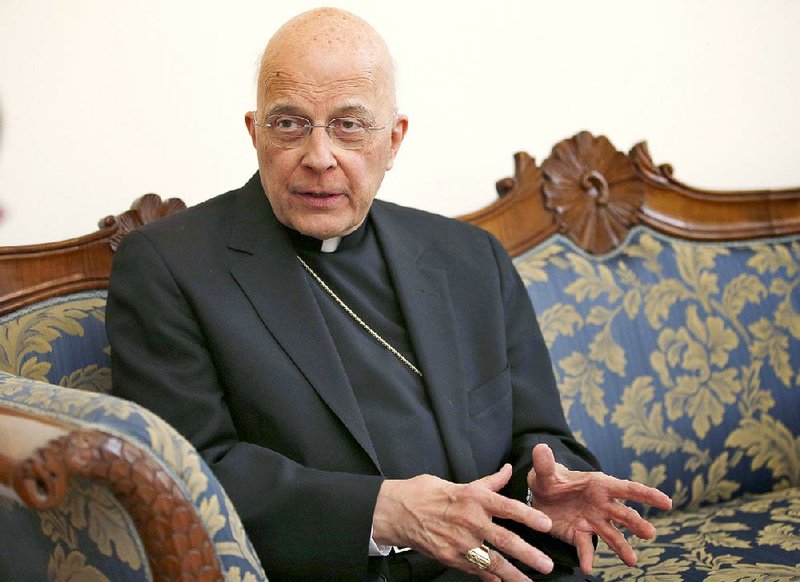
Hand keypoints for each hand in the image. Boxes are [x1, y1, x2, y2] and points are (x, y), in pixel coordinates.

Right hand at [373, 464, 553, 580]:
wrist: (396, 512)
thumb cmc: (426, 493)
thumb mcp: (459, 483)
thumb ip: (487, 483)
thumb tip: (507, 470)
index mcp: (473, 498)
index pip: (507, 507)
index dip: (528, 516)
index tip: (546, 524)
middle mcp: (470, 521)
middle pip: (504, 539)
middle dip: (528, 554)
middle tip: (546, 564)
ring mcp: (460, 542)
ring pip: (492, 561)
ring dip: (513, 574)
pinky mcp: (450, 557)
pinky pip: (475, 570)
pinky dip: (490, 578)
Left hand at [527, 444, 671, 574]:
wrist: (539, 498)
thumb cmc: (549, 480)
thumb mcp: (545, 472)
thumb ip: (545, 464)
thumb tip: (541, 448)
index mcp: (599, 484)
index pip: (627, 488)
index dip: (647, 494)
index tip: (667, 502)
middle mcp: (602, 504)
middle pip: (624, 514)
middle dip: (637, 523)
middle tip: (649, 533)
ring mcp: (594, 521)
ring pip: (612, 535)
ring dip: (622, 548)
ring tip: (632, 561)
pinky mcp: (581, 535)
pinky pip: (586, 547)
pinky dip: (587, 557)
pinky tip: (587, 568)